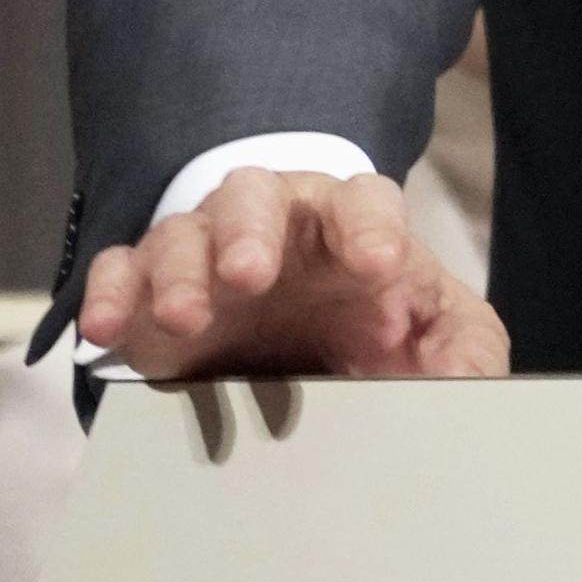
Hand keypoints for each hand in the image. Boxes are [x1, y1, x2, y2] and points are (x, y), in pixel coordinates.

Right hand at [76, 166, 508, 380]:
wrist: (309, 353)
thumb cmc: (377, 327)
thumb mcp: (435, 338)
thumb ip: (463, 352)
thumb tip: (472, 387)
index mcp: (350, 224)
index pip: (363, 199)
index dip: (370, 225)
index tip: (378, 267)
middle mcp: (273, 225)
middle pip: (256, 195)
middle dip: (251, 230)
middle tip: (250, 274)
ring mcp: (205, 255)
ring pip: (182, 233)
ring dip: (180, 271)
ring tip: (186, 320)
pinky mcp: (149, 296)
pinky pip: (120, 272)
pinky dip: (110, 294)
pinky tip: (108, 330)